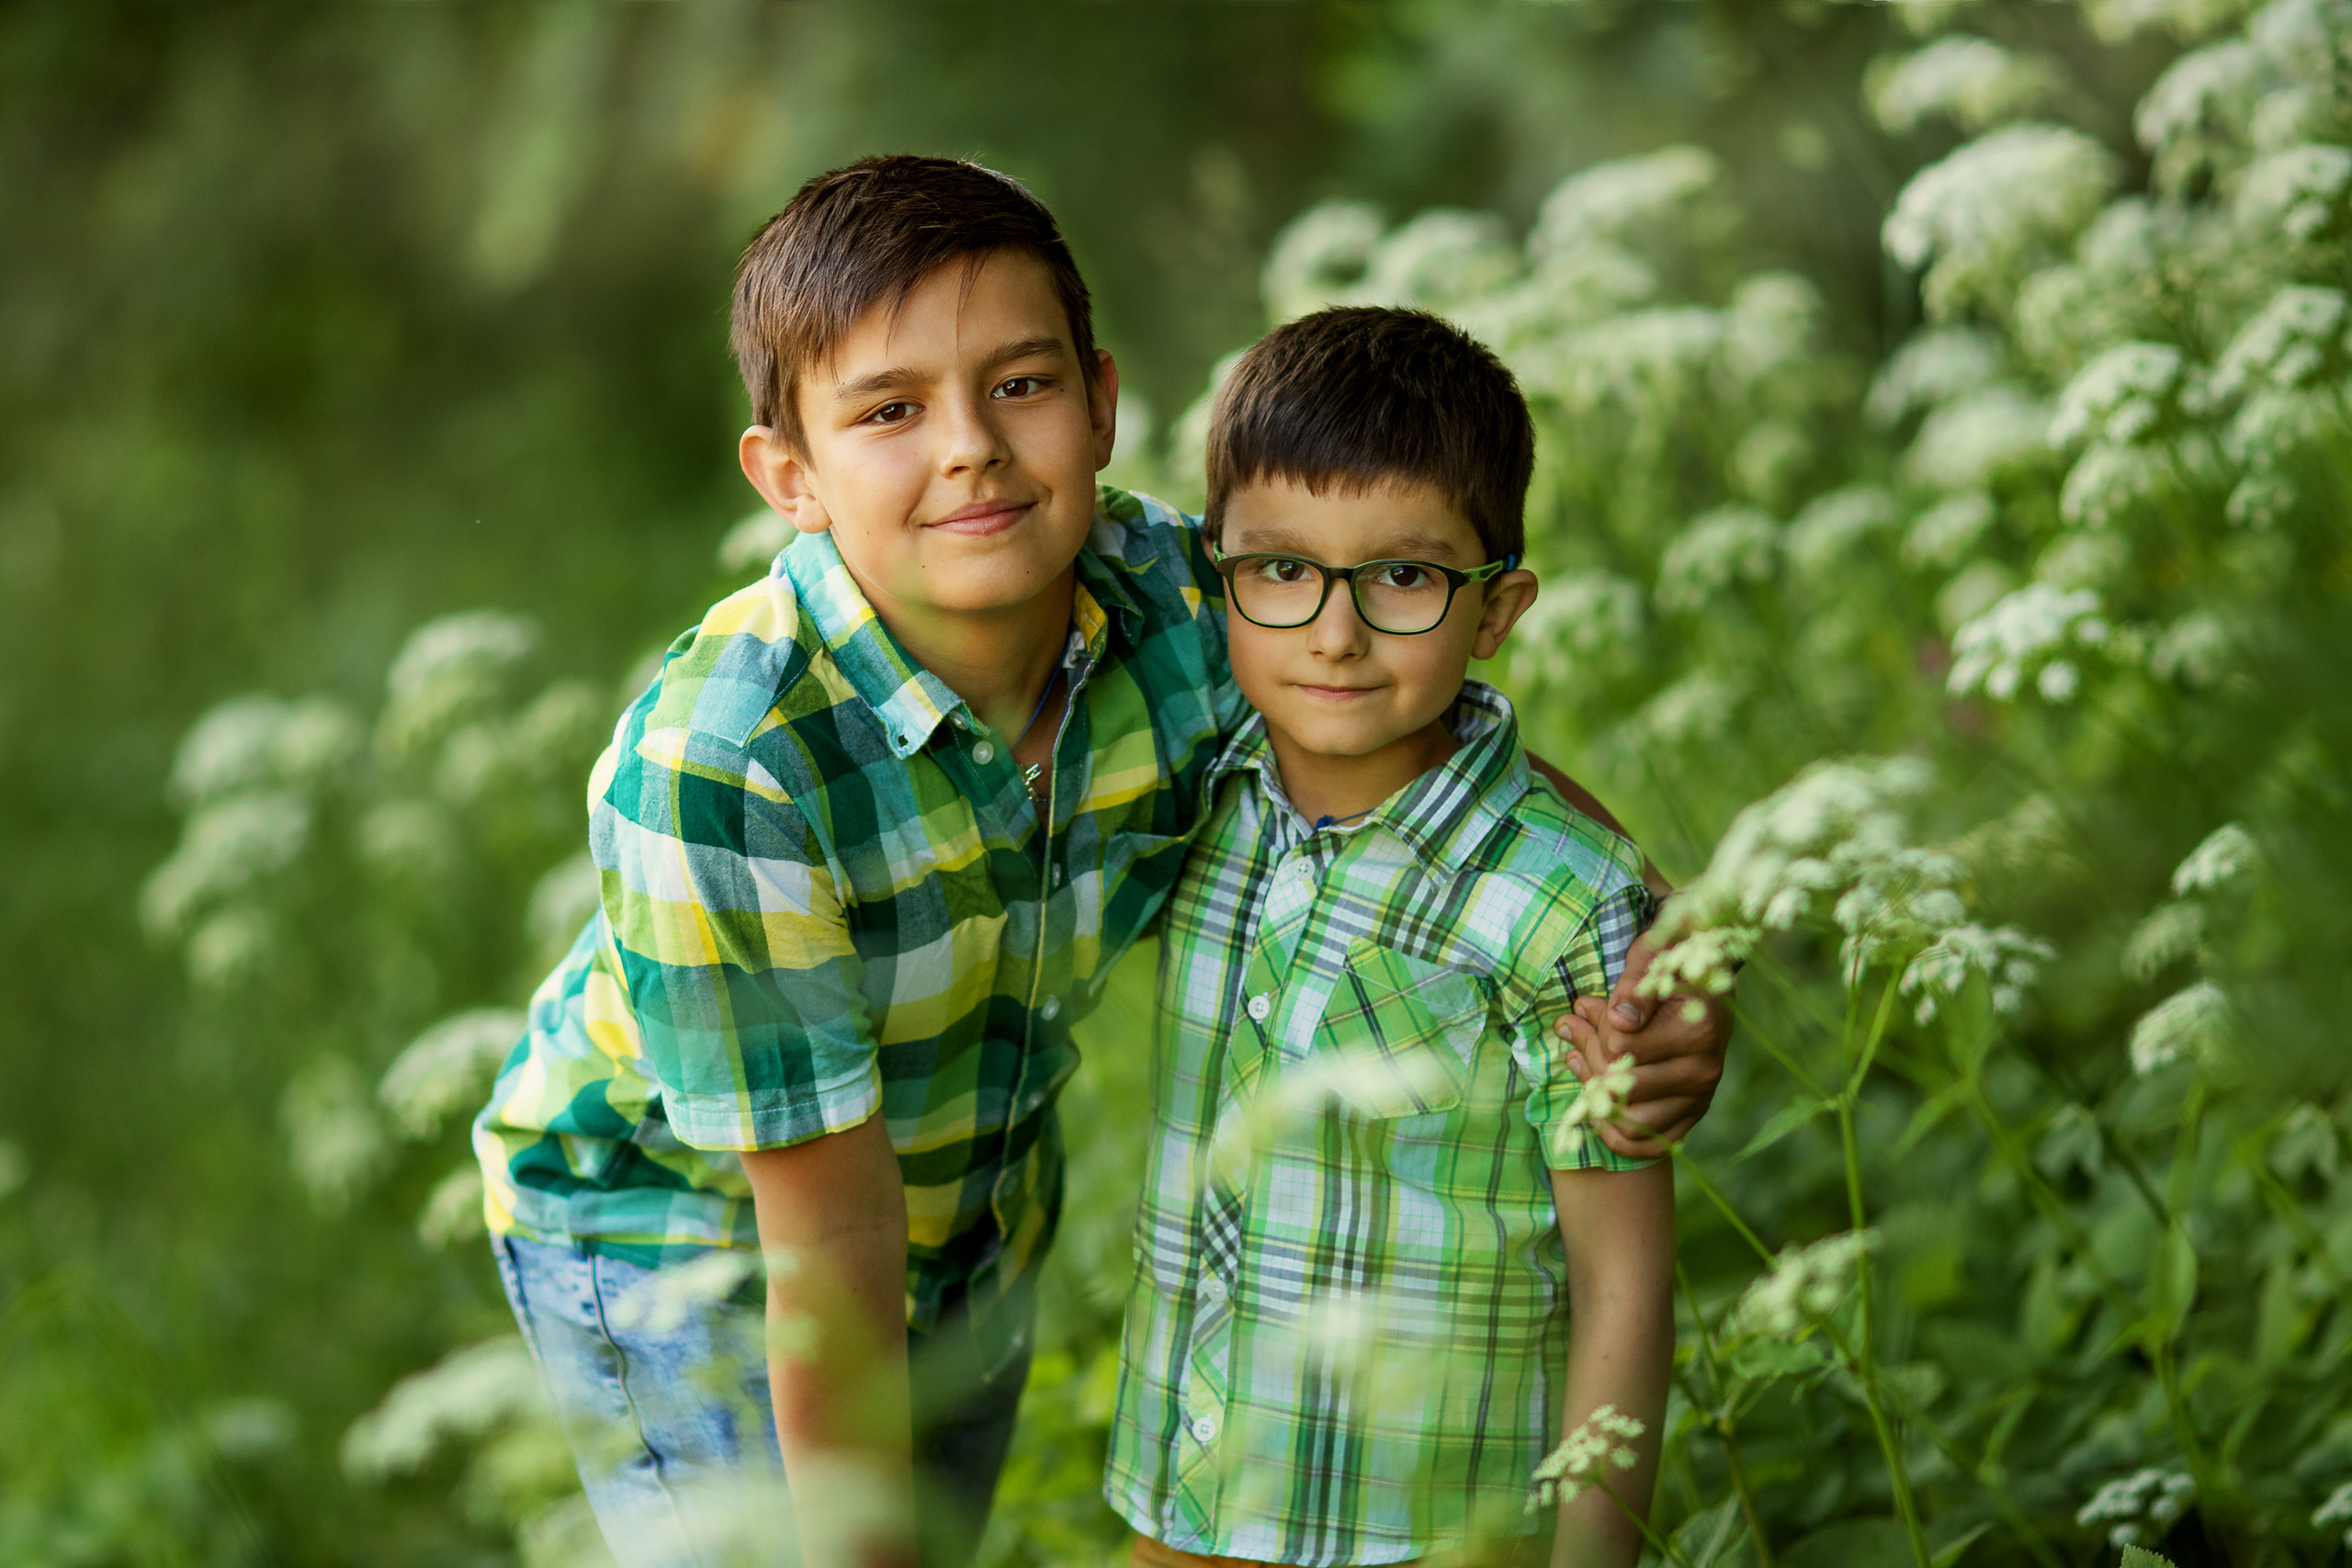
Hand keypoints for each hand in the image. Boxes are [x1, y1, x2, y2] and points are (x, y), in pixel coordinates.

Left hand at [1553, 926, 1730, 1156]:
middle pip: (1620, 1086)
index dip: (1596, 1027)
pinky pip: (1644, 1146)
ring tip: (1579, 1058)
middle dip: (1588, 1056)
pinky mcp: (1690, 1117)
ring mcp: (1699, 1098)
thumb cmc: (1671, 967)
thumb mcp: (1653, 958)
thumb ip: (1636, 986)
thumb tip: (1619, 1019)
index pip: (1621, 1046)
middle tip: (1572, 1028)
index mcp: (1698, 1030)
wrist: (1708, 988)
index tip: (1587, 1005)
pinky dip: (1610, 1132)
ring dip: (1592, 1093)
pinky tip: (1592, 1097)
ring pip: (1628, 1121)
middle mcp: (1704, 1070)